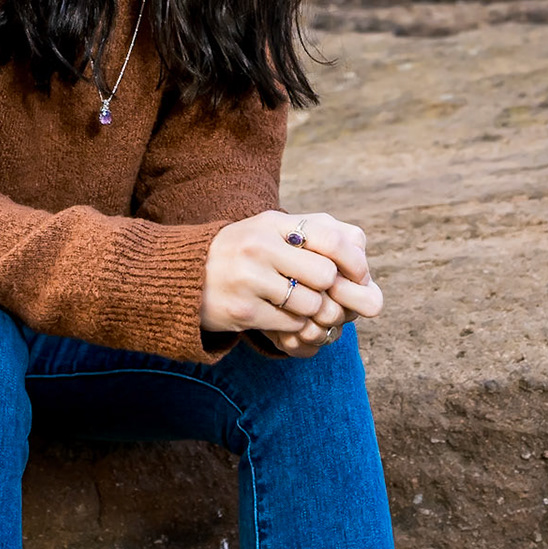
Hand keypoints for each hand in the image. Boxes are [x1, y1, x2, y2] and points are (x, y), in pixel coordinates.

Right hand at [200, 210, 383, 357]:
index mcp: (273, 222)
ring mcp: (250, 278)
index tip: (358, 276)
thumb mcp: (270, 233)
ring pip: (312, 304)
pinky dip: (294, 326)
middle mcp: (261, 245)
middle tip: (328, 298)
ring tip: (299, 308)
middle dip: (334, 292)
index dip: (354, 260)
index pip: (332, 236)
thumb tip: (365, 271)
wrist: (182, 276)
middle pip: (326, 275)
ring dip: (313, 312)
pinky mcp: (243, 310)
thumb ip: (314, 239)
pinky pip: (291, 324)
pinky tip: (280, 318)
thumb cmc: (240, 255)